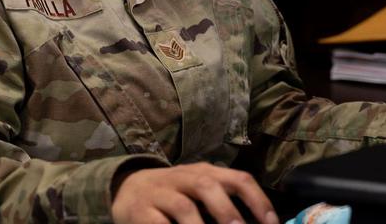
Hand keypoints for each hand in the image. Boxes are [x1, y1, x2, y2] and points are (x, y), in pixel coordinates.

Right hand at [112, 162, 278, 223]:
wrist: (128, 189)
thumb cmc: (175, 195)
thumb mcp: (201, 192)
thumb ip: (224, 204)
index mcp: (207, 173)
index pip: (238, 179)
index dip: (258, 200)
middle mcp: (185, 177)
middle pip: (208, 186)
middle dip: (227, 212)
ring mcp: (161, 193)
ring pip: (183, 206)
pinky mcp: (140, 211)